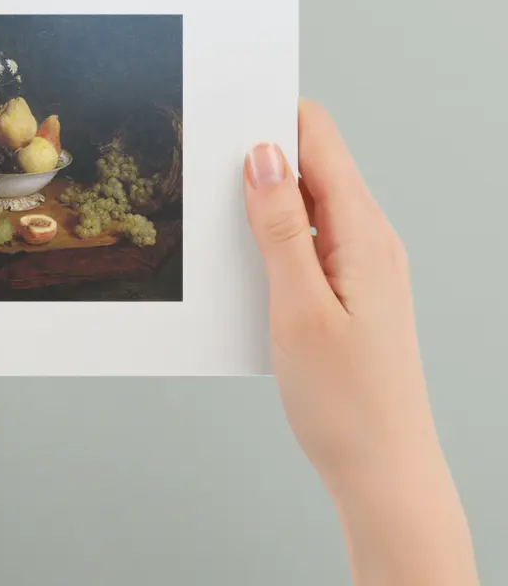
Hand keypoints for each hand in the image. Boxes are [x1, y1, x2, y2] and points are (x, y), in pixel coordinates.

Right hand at [244, 100, 498, 585]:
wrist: (383, 472)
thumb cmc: (346, 401)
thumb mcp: (298, 308)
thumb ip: (280, 227)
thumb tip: (261, 155)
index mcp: (363, 233)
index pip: (320, 139)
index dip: (271, 115)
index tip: (222, 112)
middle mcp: (370, 238)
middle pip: (312, 165)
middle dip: (258, 154)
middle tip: (202, 165)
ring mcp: (362, 265)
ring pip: (308, 203)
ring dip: (263, 199)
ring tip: (214, 214)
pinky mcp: (349, 290)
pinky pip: (310, 239)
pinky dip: (274, 235)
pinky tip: (242, 258)